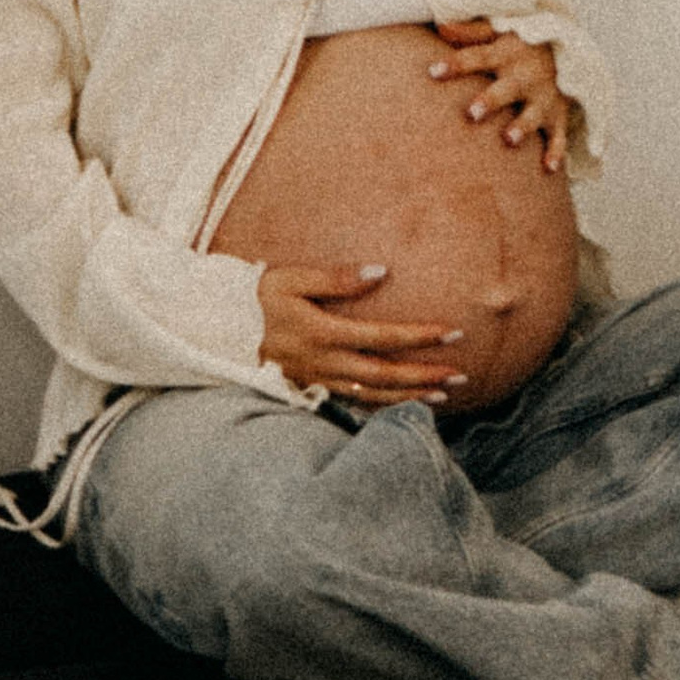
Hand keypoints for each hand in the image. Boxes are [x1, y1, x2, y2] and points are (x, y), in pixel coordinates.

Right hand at [258, 262, 468, 406]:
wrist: (217, 329)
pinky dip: (385, 407)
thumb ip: (335, 277)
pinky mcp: (312, 389)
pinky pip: (355, 404)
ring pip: (373, 396)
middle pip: (384, 375)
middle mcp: (324, 363)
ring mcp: (318, 381)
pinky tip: (406, 404)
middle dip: (425, 374)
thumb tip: (381, 271)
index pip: (382, 337)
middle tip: (462, 372)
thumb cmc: (255, 297)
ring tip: (445, 393)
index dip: (419, 336)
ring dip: (411, 396)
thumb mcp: (289, 278)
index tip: (452, 332)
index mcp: (321, 333)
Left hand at [427, 18, 577, 172]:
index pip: (477, 57)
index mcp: (505, 54)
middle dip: (491, 100)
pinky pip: (559, 135)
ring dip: (523, 126)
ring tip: (509, 140)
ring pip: (534, 113)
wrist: (568, 51)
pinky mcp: (558, 115)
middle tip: (472, 113)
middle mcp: (525, 76)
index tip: (433, 72)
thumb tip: (440, 25)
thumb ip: (470, 33)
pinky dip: (556, 151)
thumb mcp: (497, 32)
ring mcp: (544, 97)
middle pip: (507, 88)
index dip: (456, 64)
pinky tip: (549, 168)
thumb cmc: (519, 45)